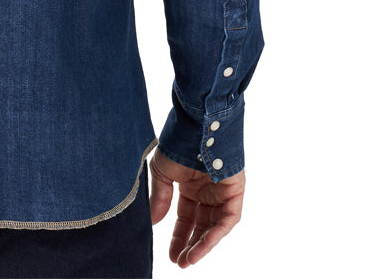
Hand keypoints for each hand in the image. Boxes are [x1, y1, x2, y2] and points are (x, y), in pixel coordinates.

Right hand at [149, 146, 244, 267]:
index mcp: (190, 185)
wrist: (195, 126)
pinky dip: (214, 236)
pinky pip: (226, 221)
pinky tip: (200, 248)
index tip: (170, 254)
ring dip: (201, 245)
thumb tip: (154, 222)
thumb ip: (161, 198)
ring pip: (214, 227)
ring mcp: (222, 193)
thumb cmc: (177, 143)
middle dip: (190, 244)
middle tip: (179, 262)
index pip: (185, 217)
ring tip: (187, 261)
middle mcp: (207, 191)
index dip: (178, 235)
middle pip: (200, 225)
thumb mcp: (162, 173)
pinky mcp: (235, 194)